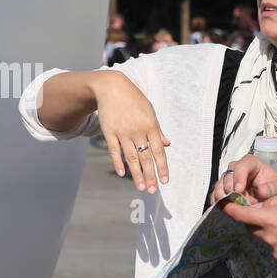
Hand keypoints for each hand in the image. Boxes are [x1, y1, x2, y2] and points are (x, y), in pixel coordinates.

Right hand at [92, 71, 170, 193]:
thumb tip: (167, 144)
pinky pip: (115, 150)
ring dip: (136, 174)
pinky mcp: (109, 132)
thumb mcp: (149, 111)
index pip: (159, 151)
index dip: (162, 167)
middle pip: (146, 157)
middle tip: (153, 190)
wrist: (111, 87)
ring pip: (131, 157)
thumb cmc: (133, 99)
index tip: (165, 181)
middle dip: (150, 176)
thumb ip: (158, 129)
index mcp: (151, 125)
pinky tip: (122, 174)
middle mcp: (138, 130)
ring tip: (141, 187)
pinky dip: (118, 162)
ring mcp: (123, 132)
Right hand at [209, 154, 276, 206]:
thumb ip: (272, 188)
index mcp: (251, 163)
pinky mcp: (223, 187)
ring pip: (220, 184)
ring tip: (230, 205)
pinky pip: (215, 193)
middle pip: (228, 176)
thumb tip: (262, 191)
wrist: (269, 193)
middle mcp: (237, 168)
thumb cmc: (273, 186)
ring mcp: (229, 177)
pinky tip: (222, 206)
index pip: (241, 167)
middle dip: (231, 190)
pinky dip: (217, 200)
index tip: (239, 190)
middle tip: (237, 201)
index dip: (238, 178)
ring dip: (223, 195)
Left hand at [221, 193, 276, 269]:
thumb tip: (258, 206)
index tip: (223, 205)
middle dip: (258, 220)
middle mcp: (270, 239)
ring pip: (265, 239)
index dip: (229, 209)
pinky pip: (276, 251)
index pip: (241, 215)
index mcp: (271, 220)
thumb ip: (273, 202)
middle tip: (275, 215)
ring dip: (272, 233)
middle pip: (252, 228)